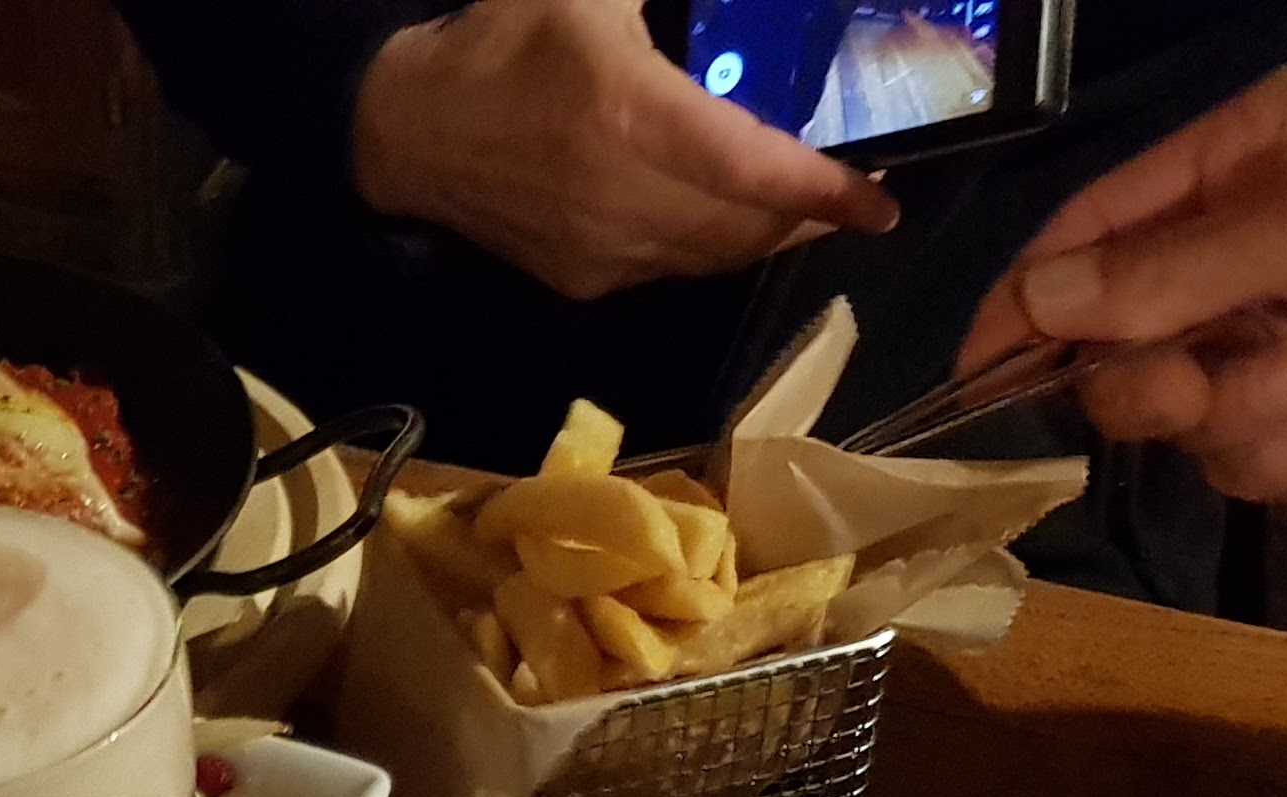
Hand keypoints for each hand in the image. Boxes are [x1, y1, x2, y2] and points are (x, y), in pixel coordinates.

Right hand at [355, 0, 895, 304]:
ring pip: (716, 258)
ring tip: (797, 204)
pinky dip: (712, 246)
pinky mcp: (583, 279)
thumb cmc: (504, 39)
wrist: (406, 127)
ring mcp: (603, 248)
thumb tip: (746, 7)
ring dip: (765, 237)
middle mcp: (622, 196)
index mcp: (631, 115)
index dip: (825, 191)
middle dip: (808, 216)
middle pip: (749, 228)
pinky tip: (723, 215)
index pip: (754, 169)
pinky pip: (673, 269)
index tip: (880, 201)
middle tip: (848, 191)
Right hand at [961, 55, 1286, 499]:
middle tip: (1200, 382)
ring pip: (1186, 408)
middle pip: (1122, 334)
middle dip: (1158, 372)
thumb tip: (1029, 303)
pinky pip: (1253, 453)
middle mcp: (1259, 236)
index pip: (1097, 226)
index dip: (1031, 300)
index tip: (978, 377)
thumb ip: (1166, 271)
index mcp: (1252, 149)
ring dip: (1253, 409)